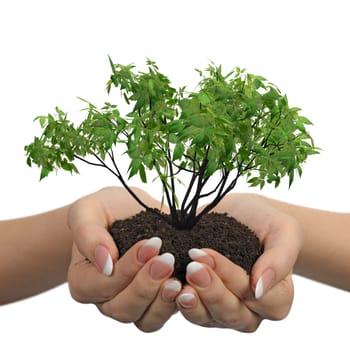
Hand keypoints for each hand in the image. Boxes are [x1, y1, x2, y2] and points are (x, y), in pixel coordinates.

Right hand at [67, 187, 180, 331]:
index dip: (128, 269)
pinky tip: (188, 284)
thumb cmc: (105, 210)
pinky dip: (178, 303)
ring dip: (162, 300)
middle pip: (124, 308)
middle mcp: (107, 298)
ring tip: (177, 279)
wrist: (128, 210)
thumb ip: (88, 234)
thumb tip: (105, 263)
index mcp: (84, 280)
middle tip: (166, 259)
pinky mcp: (156, 299)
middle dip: (146, 285)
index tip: (151, 245)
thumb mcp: (88, 211)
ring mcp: (133, 302)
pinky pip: (165, 314)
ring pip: (146, 319)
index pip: (103, 285)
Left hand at [176, 193, 300, 330]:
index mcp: (277, 296)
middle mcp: (250, 308)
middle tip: (193, 266)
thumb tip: (260, 288)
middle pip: (232, 314)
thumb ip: (280, 259)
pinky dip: (176, 300)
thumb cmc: (266, 221)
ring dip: (192, 301)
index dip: (233, 279)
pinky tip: (168, 285)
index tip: (209, 255)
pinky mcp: (202, 301)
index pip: (259, 299)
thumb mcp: (283, 229)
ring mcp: (224, 308)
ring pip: (208, 318)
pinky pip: (190, 310)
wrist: (241, 213)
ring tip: (177, 282)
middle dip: (211, 290)